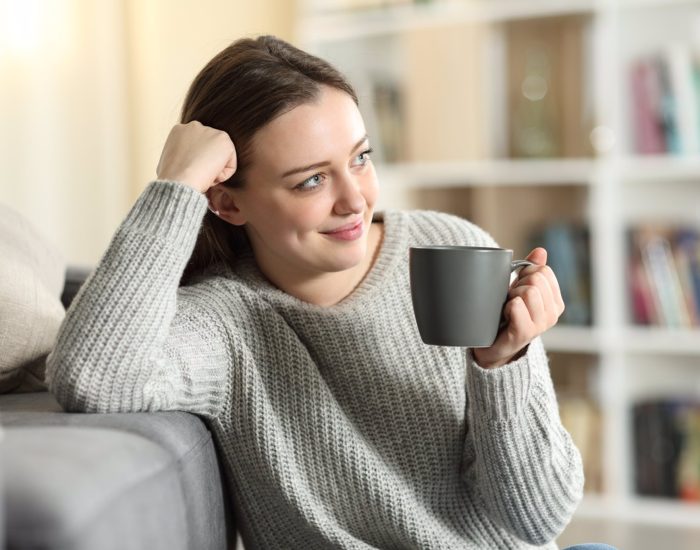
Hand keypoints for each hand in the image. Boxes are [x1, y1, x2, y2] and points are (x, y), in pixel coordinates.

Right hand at [156, 121, 236, 192]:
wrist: (179, 180)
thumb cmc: (172, 178)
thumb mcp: (170, 161)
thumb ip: (181, 155)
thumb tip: (186, 163)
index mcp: (179, 130)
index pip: (196, 148)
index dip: (195, 163)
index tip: (190, 172)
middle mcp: (195, 126)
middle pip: (210, 151)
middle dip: (207, 164)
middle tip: (198, 175)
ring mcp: (210, 131)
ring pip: (220, 158)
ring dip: (214, 170)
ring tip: (202, 176)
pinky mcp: (224, 140)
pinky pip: (230, 165)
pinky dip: (223, 175)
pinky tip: (210, 176)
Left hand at [472, 247, 564, 368]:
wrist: (492, 346)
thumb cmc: (506, 314)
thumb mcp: (520, 288)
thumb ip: (531, 269)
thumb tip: (541, 251)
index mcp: (555, 302)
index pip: (544, 271)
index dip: (525, 273)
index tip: (518, 287)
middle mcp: (552, 314)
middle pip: (536, 279)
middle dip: (518, 284)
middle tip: (510, 299)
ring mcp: (540, 325)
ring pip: (528, 291)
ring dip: (511, 296)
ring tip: (507, 308)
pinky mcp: (524, 333)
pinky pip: (517, 306)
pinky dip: (507, 306)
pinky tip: (505, 316)